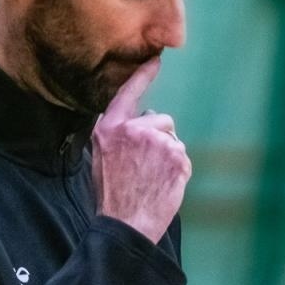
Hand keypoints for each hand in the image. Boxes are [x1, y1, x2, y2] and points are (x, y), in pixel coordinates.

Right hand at [90, 57, 188, 243]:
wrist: (126, 224)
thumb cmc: (113, 196)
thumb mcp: (101, 157)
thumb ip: (118, 134)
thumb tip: (141, 121)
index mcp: (110, 128)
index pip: (129, 93)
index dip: (143, 75)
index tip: (156, 60)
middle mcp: (134, 129)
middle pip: (161, 119)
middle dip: (159, 138)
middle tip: (145, 167)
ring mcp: (157, 141)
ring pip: (174, 140)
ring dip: (168, 156)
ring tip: (152, 179)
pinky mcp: (176, 156)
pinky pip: (183, 157)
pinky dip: (178, 171)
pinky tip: (163, 185)